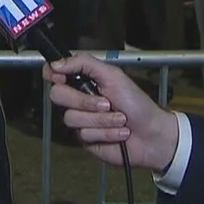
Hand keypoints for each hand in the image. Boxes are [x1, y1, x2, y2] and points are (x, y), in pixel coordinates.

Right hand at [44, 54, 178, 171]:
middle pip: (57, 96)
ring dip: (102, 119)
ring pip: (72, 118)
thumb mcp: (113, 75)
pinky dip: (106, 132)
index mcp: (83, 80)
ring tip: (120, 119)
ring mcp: (80, 121)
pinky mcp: (85, 140)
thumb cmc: (136, 103)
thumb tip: (56, 63)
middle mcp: (77, 100)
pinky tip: (119, 133)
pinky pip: (84, 134)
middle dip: (85, 101)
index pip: (53, 73)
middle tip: (107, 103)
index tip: (61, 77)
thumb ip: (84, 63)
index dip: (52, 74)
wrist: (151, 133)